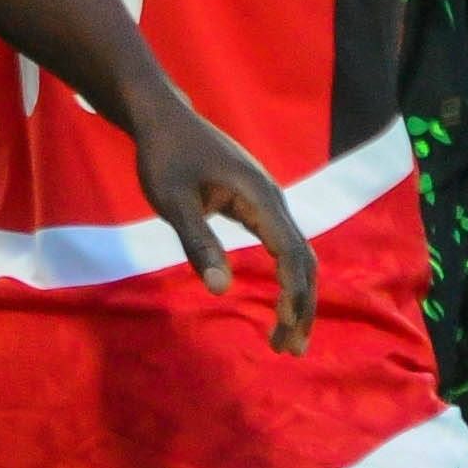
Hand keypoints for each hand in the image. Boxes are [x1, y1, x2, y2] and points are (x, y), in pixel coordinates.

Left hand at [124, 91, 319, 353]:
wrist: (163, 117)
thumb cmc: (164, 157)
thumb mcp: (172, 202)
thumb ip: (198, 243)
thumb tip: (221, 290)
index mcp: (261, 197)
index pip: (290, 255)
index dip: (292, 295)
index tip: (286, 330)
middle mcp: (274, 199)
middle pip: (303, 260)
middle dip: (301, 306)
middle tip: (289, 349)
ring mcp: (269, 200)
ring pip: (298, 254)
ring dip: (297, 295)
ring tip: (285, 337)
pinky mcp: (258, 203)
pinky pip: (284, 245)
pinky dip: (287, 277)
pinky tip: (278, 302)